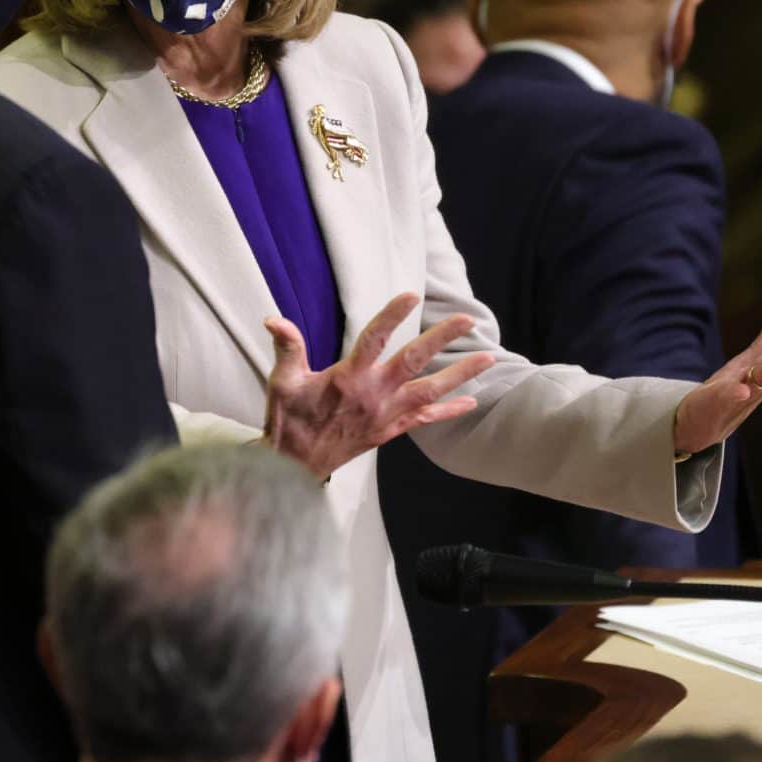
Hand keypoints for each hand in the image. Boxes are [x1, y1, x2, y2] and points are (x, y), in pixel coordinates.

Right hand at [262, 292, 495, 479]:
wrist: (294, 467)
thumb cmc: (288, 420)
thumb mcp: (282, 382)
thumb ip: (287, 348)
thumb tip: (273, 318)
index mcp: (348, 379)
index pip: (374, 339)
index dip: (392, 316)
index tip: (411, 295)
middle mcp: (374, 395)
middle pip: (414, 362)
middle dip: (443, 339)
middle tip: (468, 320)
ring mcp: (386, 415)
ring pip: (430, 391)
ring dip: (461, 374)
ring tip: (488, 358)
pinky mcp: (389, 431)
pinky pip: (424, 419)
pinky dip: (448, 411)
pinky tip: (471, 402)